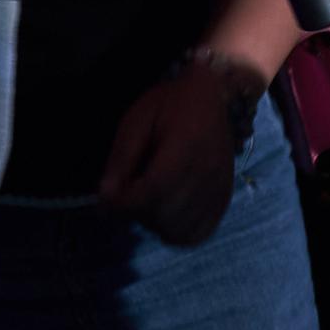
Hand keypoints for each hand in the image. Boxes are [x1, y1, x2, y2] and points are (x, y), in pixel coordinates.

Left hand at [96, 54, 248, 244]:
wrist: (211, 96)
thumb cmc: (169, 104)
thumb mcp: (136, 121)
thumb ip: (121, 159)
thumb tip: (105, 198)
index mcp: (185, 148)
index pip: (152, 193)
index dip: (123, 205)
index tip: (106, 200)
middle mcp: (207, 173)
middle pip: (164, 216)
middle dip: (136, 213)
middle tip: (127, 195)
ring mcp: (220, 189)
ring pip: (180, 230)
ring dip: (156, 224)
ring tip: (147, 202)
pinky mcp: (224, 198)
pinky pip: (199, 233)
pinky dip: (178, 232)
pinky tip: (167, 213)